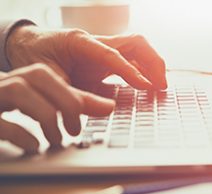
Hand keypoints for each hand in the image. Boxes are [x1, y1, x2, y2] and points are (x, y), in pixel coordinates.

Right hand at [0, 64, 114, 151]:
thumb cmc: (11, 109)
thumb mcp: (42, 104)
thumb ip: (72, 102)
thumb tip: (108, 105)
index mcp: (25, 78)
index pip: (54, 77)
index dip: (78, 95)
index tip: (102, 111)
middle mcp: (8, 81)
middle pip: (40, 77)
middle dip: (66, 102)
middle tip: (76, 128)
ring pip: (19, 92)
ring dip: (46, 118)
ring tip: (57, 139)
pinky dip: (21, 134)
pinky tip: (35, 146)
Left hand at [6, 25, 166, 90]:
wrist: (27, 46)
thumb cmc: (34, 57)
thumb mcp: (48, 79)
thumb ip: (73, 93)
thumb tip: (104, 109)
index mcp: (81, 42)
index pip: (114, 54)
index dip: (131, 70)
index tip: (146, 86)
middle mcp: (96, 43)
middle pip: (135, 43)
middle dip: (153, 62)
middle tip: (161, 85)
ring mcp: (102, 51)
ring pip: (137, 50)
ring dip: (152, 65)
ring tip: (159, 86)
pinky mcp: (103, 61)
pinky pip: (130, 61)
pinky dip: (142, 72)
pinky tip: (146, 85)